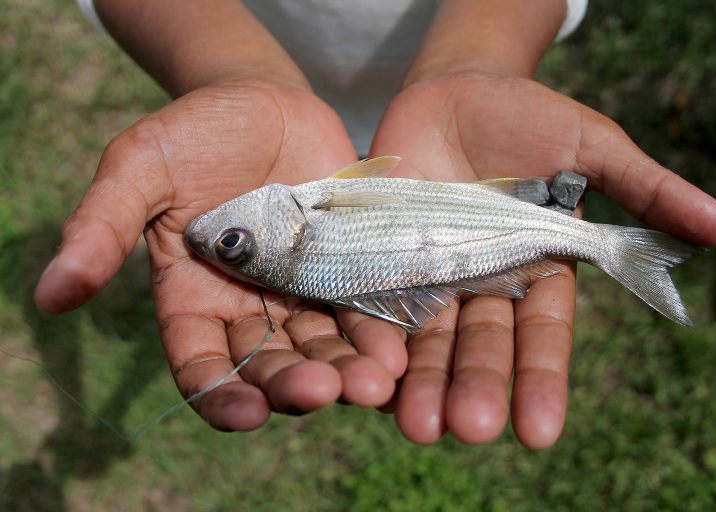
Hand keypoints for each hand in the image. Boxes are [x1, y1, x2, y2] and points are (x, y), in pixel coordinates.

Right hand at [34, 78, 407, 430]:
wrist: (262, 101)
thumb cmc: (194, 133)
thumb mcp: (140, 168)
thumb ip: (102, 226)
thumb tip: (51, 294)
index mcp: (192, 300)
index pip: (201, 364)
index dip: (220, 394)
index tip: (246, 414)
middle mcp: (248, 309)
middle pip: (271, 364)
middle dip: (296, 383)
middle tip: (325, 391)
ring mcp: (300, 294)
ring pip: (323, 346)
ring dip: (349, 369)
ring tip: (376, 382)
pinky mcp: (345, 271)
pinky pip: (363, 310)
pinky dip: (379, 330)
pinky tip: (401, 347)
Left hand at [370, 74, 715, 446]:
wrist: (453, 89)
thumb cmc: (529, 116)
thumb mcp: (592, 146)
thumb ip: (647, 189)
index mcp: (538, 271)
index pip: (543, 337)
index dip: (541, 382)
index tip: (539, 433)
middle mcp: (484, 284)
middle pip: (480, 346)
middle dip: (474, 388)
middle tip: (466, 430)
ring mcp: (432, 274)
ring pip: (427, 338)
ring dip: (421, 383)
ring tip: (416, 425)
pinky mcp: (384, 257)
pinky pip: (376, 303)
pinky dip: (373, 340)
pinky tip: (369, 377)